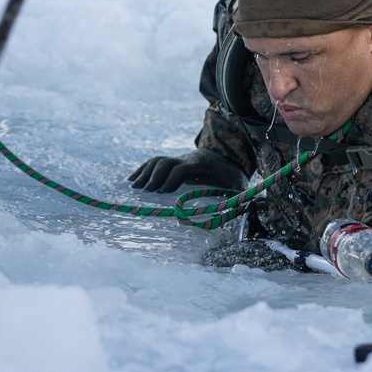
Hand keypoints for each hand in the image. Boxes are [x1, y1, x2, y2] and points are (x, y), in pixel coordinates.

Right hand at [129, 149, 246, 193]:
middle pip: (166, 162)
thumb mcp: (238, 186)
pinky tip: (132, 180)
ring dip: (144, 173)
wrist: (229, 158)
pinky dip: (142, 170)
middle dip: (153, 177)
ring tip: (134, 188)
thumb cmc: (233, 177)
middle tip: (145, 193)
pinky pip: (155, 162)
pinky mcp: (174, 162)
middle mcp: (187, 158)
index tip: (162, 193)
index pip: (181, 168)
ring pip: (158, 160)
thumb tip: (235, 213)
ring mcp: (179, 159)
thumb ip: (236, 199)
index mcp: (202, 164)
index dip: (171, 179)